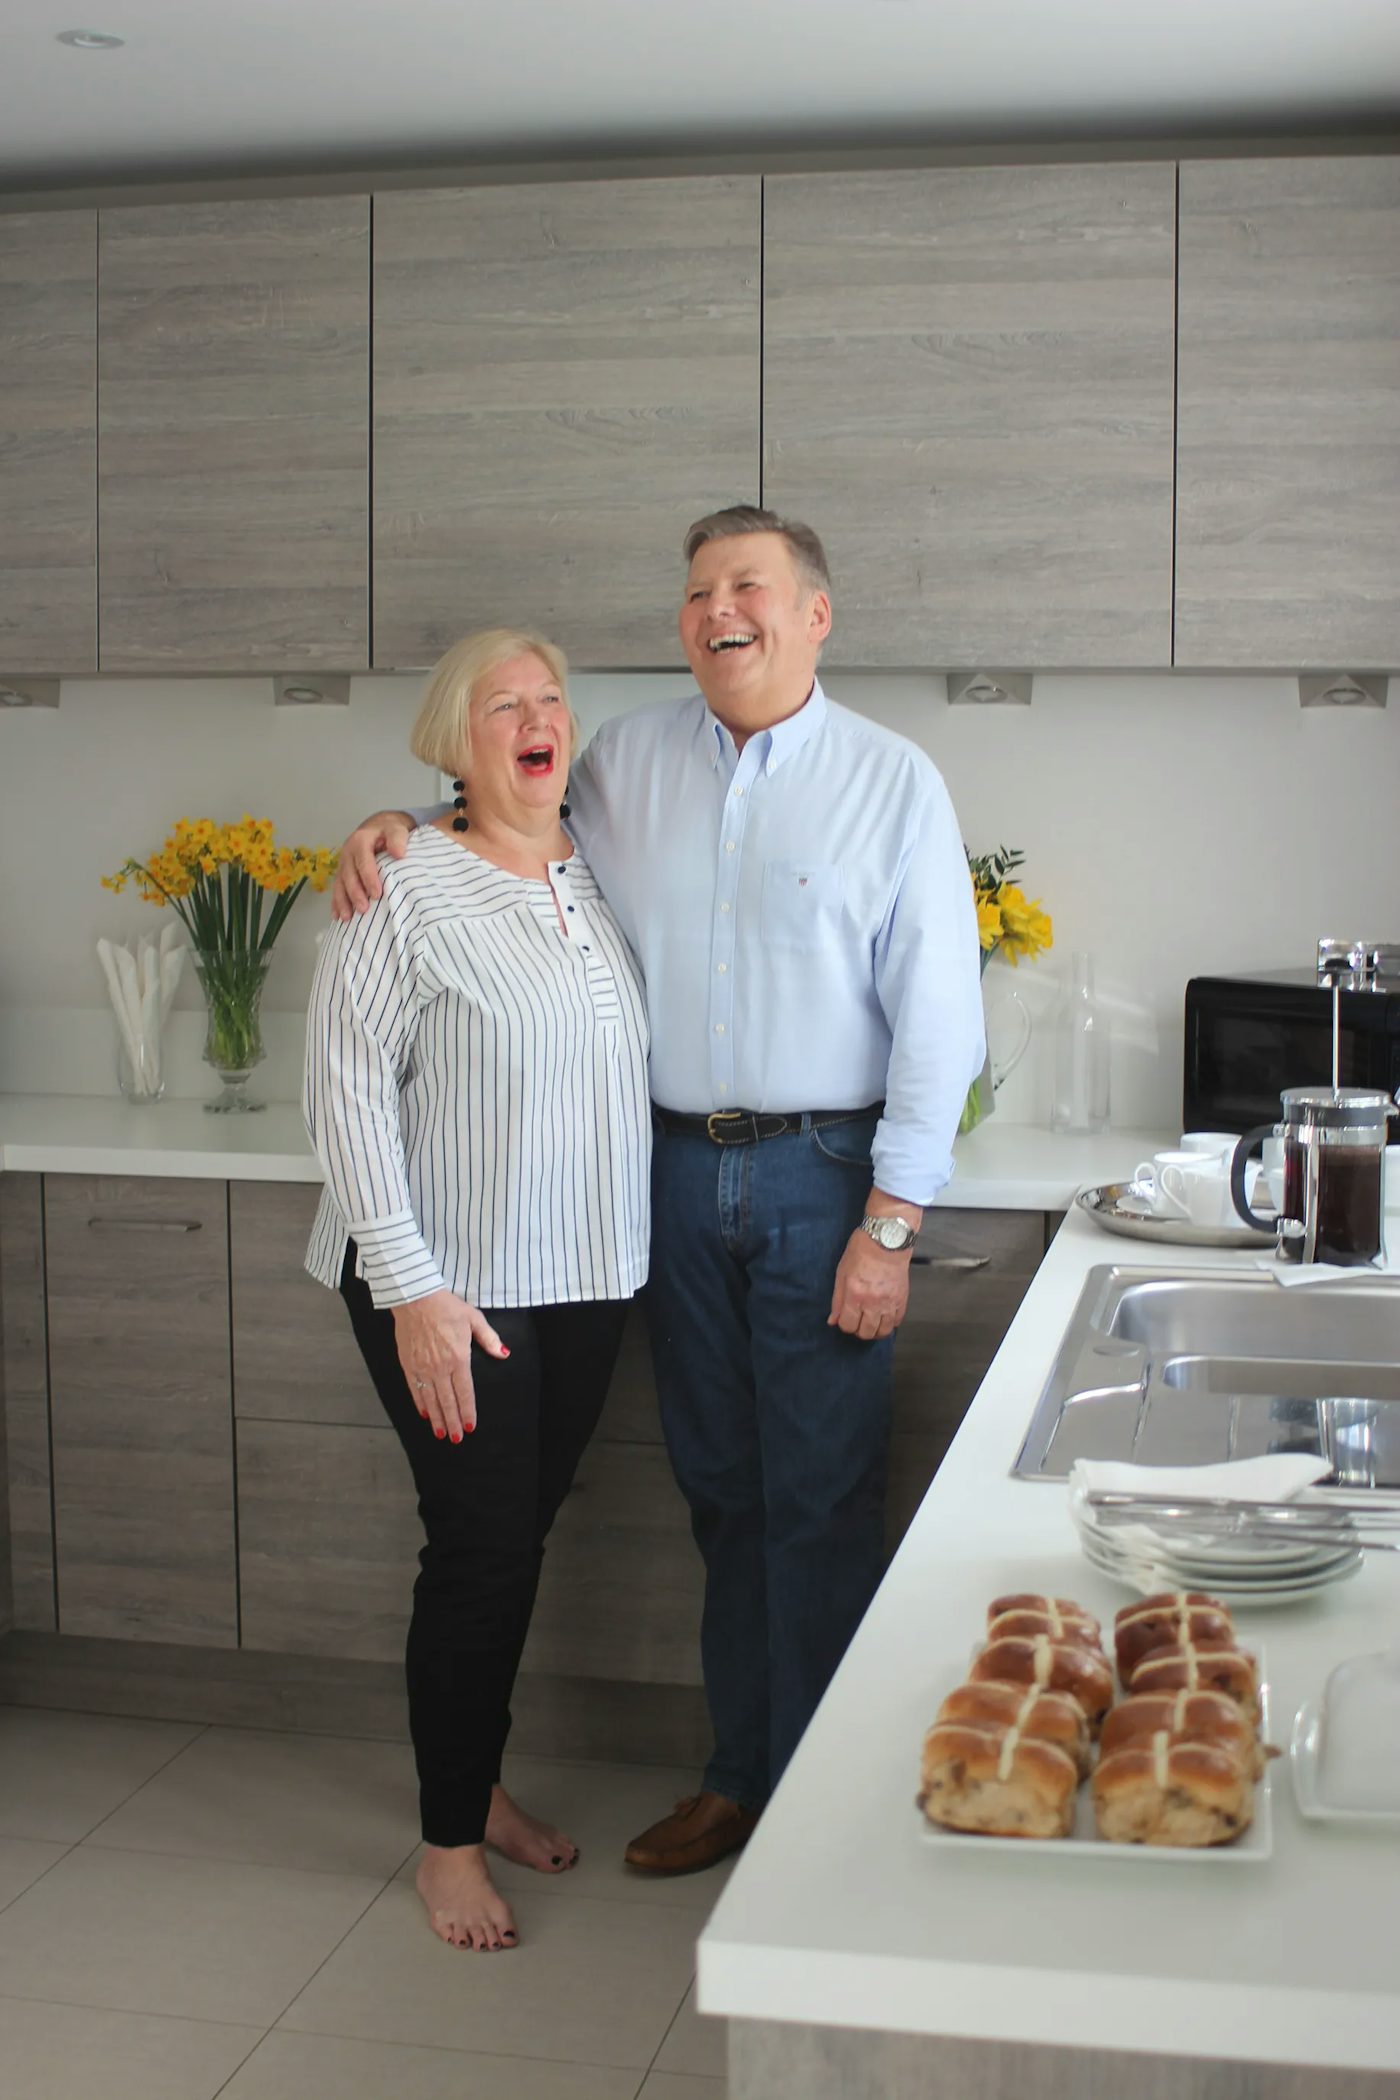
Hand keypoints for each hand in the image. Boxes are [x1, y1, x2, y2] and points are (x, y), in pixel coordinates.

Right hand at [331, 810, 415, 920]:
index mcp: (360, 841)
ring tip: (347, 918)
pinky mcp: (342, 871)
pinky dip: (336, 902)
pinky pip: (337, 887)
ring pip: (340, 883)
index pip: (364, 862)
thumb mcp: (396, 829)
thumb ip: (398, 839)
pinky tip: (337, 915)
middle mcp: (348, 852)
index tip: (377, 894)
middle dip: (355, 893)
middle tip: (364, 910)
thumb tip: (399, 854)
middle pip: (349, 875)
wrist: (379, 826)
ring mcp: (343, 862)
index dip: (369, 879)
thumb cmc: (389, 830)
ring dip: (342, 901)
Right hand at [391, 1290, 508, 1442]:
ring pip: (431, 1400)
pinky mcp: (408, 1364)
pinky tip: (424, 1414)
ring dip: (437, 1418)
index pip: (465, 1392)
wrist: (415, 1297)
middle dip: (453, 1422)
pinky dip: (420, 1403)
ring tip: (441, 1434)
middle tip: (456, 1439)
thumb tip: (503, 1354)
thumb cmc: (446, 1306)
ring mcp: (422, 1367)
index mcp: (459, 1358)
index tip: (470, 1427)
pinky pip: (415, 1389)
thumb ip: (489, 1339)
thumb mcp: (473, 1318)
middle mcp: (440, 1367)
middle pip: (448, 1401)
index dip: (468, 1411)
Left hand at [827, 1230, 910, 1341]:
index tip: (845, 1319)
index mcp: (855, 1295)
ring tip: (871, 1323)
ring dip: (876, 1331)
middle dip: (859, 1331)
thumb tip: (833, 1320)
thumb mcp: (842, 1273)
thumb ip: (838, 1300)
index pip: (848, 1325)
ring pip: (884, 1331)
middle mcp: (873, 1302)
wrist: (887, 1240)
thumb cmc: (862, 1251)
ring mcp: (889, 1302)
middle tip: (858, 1322)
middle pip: (866, 1332)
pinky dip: (890, 1323)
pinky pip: (897, 1321)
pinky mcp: (902, 1299)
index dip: (844, 1326)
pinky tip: (884, 1316)